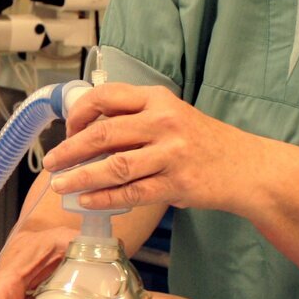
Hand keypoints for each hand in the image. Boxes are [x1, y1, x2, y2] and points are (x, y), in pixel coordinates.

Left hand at [43, 84, 259, 212]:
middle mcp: (163, 122)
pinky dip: (105, 198)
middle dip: (70, 149)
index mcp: (158, 99)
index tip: (67, 130)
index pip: (107, 97)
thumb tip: (88, 138)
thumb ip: (136, 120)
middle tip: (51, 162)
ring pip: (114, 166)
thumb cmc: (204, 143)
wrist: (247, 167)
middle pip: (104, 133)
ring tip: (60, 185)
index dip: (79, 113)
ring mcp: (171, 154)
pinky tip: (88, 201)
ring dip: (81, 177)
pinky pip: (132, 192)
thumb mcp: (172, 116)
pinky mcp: (177, 183)